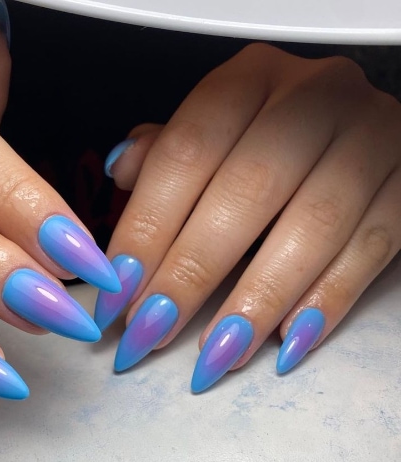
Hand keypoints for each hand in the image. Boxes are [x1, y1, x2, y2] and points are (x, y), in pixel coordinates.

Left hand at [97, 43, 400, 390]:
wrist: (358, 128)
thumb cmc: (272, 136)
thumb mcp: (218, 130)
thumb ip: (169, 150)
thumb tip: (122, 169)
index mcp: (250, 79)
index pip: (185, 154)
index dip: (146, 228)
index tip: (117, 290)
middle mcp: (315, 96)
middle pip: (245, 193)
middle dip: (190, 273)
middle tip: (151, 331)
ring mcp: (371, 137)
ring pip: (311, 226)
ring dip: (255, 300)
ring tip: (214, 354)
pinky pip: (371, 248)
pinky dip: (326, 301)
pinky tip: (286, 342)